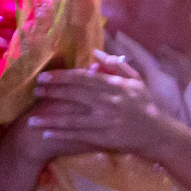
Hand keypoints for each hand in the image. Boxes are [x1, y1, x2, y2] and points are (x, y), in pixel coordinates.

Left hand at [27, 54, 166, 157]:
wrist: (158, 134)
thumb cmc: (146, 106)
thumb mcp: (136, 82)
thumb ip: (117, 66)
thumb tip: (96, 53)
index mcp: (116, 86)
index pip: (84, 78)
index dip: (62, 77)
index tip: (44, 77)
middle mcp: (109, 101)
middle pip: (75, 94)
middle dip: (52, 92)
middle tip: (35, 91)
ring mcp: (105, 120)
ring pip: (72, 118)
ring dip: (50, 118)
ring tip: (31, 119)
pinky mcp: (104, 137)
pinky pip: (78, 135)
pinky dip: (61, 135)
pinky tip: (46, 134)